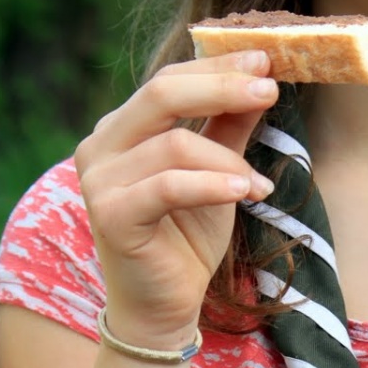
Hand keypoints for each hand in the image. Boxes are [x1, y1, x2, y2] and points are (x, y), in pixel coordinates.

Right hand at [74, 52, 277, 345]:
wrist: (163, 306)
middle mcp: (100, 146)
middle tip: (270, 90)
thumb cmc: (186, 236)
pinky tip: (247, 193)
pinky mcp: (110, 215)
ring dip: (228, 162)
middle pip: (161, 94)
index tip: (267, 62)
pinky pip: (168, 185)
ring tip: (259, 187)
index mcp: (121, 129)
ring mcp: (98, 181)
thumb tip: (263, 76)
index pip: (168, 80)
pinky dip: (213, 185)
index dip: (217, 68)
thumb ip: (230, 125)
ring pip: (173, 144)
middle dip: (222, 88)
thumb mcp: (218, 171)